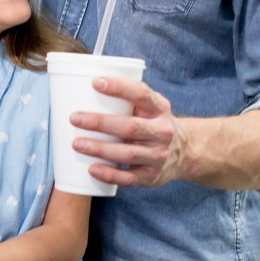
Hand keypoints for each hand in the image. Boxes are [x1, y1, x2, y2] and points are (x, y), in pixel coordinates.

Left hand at [69, 76, 187, 187]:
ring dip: (100, 149)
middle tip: (74, 118)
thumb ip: (125, 99)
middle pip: (130, 126)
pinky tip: (92, 169)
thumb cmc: (152, 123)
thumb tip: (79, 90)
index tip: (95, 83)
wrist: (185, 152)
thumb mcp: (149, 107)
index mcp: (159, 109)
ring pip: (128, 153)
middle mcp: (162, 132)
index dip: (119, 87)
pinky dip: (109, 174)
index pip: (141, 94)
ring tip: (76, 144)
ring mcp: (158, 155)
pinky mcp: (152, 176)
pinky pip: (129, 177)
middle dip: (100, 122)